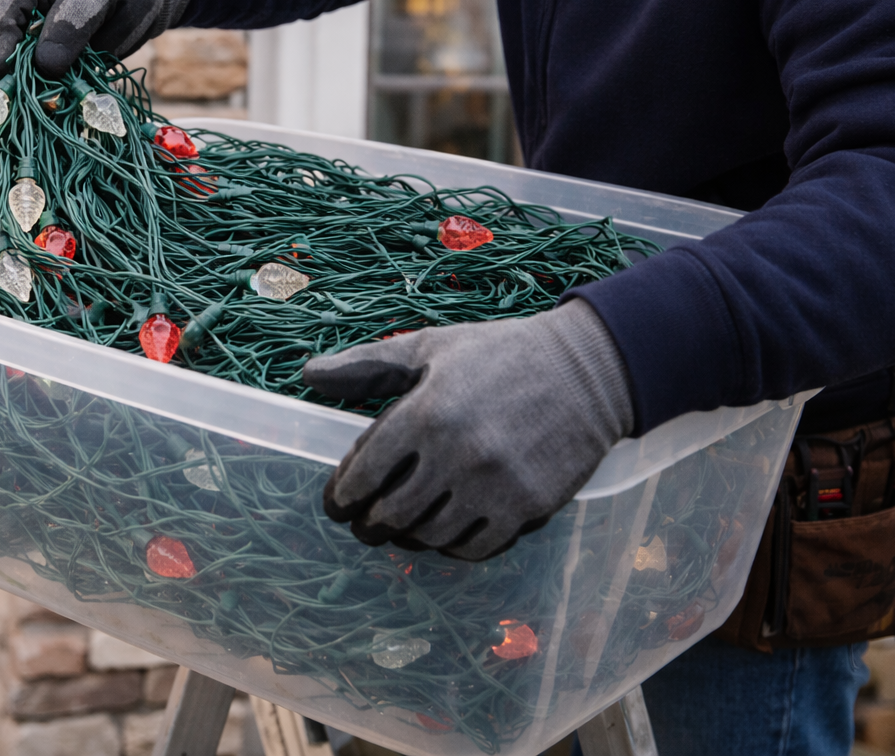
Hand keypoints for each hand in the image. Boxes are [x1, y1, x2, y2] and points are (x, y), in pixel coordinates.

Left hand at [303, 300, 633, 559]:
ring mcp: (495, 485)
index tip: (338, 504)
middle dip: (368, 526)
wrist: (586, 371)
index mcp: (426, 412)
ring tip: (403, 526)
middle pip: (391, 515)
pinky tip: (445, 531)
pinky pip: (475, 548)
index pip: (363, 474)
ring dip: (408, 538)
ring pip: (430, 537)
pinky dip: (452, 546)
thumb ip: (366, 366)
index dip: (341, 497)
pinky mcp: (528, 506)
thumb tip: (308, 375)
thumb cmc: (498, 355)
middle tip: (364, 524)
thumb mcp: (429, 348)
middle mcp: (457, 453)